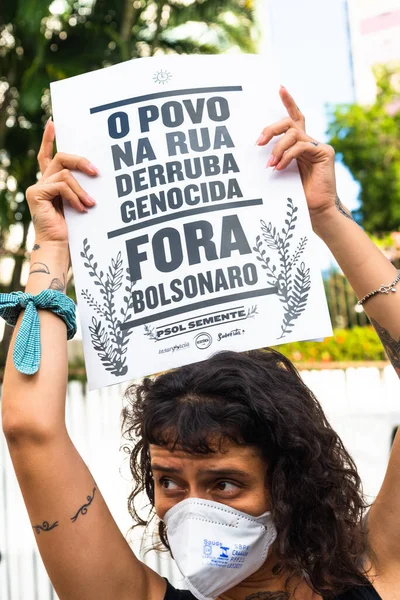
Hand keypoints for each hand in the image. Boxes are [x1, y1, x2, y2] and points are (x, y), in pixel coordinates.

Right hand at [26, 119, 97, 242]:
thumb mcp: (79, 203)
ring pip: (65, 174)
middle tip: (96, 172)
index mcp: (51, 183)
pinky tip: (81, 209)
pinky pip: (61, 185)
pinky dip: (74, 196)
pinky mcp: (35, 193)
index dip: (49, 139)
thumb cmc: (73, 229)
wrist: (59, 247)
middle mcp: (42, 182)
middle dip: (80, 161)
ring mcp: (37, 187)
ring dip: (81, 190)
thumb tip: (95, 172)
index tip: (53, 123)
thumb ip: (80, 187)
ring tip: (90, 204)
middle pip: (62, 158)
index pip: (48, 156)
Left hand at [257, 86, 336, 219]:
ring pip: (293, 133)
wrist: (316, 211)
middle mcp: (309, 142)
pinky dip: (288, 155)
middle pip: (289, 122)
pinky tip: (280, 167)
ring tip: (270, 164)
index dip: (288, 101)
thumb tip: (256, 151)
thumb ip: (274, 159)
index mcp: (299, 145)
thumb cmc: (296, 196)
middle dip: (271, 129)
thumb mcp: (280, 173)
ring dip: (278, 148)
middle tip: (258, 143)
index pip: (294, 117)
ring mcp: (318, 146)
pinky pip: (301, 146)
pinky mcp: (325, 152)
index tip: (279, 87)